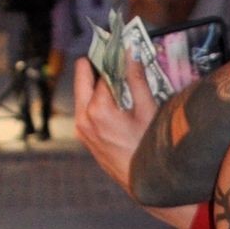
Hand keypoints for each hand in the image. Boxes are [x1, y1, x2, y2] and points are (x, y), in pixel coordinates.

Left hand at [74, 54, 158, 197]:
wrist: (142, 183)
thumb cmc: (148, 150)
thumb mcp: (148, 112)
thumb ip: (137, 79)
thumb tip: (131, 53)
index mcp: (99, 109)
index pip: (101, 70)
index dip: (111, 57)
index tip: (119, 46)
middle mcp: (84, 117)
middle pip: (83, 76)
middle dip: (98, 65)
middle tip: (115, 57)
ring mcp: (81, 128)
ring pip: (83, 92)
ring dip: (98, 83)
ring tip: (118, 79)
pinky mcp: (84, 135)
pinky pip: (85, 107)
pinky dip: (96, 98)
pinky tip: (115, 99)